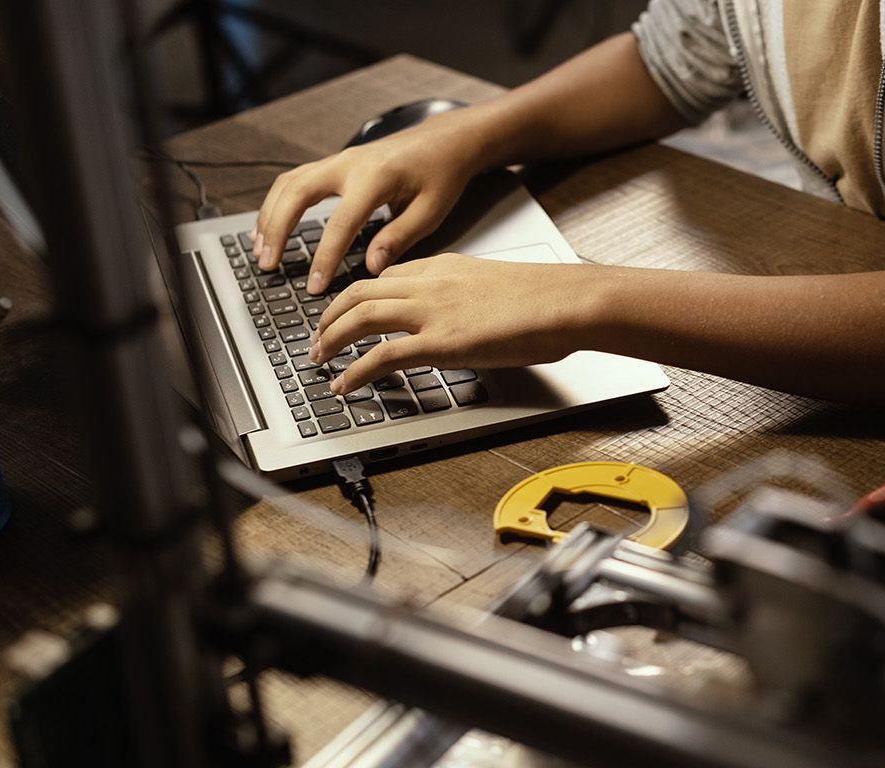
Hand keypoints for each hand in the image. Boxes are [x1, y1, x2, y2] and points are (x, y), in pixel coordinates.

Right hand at [252, 109, 492, 294]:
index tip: (314, 285)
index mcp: (375, 177)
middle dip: (277, 231)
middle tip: (268, 264)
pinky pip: (295, 180)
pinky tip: (270, 226)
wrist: (444, 140)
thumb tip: (370, 267)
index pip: (340, 223)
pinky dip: (277, 203)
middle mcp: (349, 164)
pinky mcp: (335, 163)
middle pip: (296, 194)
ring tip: (260, 250)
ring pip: (289, 184)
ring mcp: (339, 160)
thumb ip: (398, 239)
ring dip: (270, 216)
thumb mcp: (430, 212)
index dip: (323, 257)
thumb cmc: (441, 174)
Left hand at [306, 253, 604, 393]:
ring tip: (320, 359)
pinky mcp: (439, 342)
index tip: (348, 311)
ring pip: (359, 316)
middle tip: (319, 337)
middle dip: (331, 316)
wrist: (565, 301)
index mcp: (445, 266)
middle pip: (360, 291)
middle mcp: (429, 283)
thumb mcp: (498, 287)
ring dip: (332, 339)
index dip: (359, 296)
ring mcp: (431, 312)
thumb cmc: (547, 299)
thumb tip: (471, 320)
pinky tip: (346, 384)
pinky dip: (356, 371)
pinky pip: (382, 355)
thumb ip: (472, 298)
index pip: (386, 276)